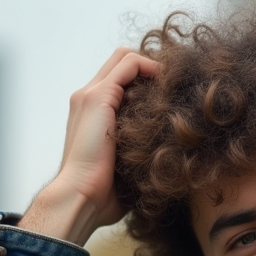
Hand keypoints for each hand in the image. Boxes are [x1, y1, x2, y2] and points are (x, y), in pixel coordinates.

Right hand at [20, 48, 159, 244]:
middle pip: (121, 62)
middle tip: (175, 85)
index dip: (144, 79)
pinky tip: (167, 86)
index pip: (118, 79)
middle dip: (150, 67)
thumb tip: (163, 159)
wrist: (81, 197)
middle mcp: (87, 98)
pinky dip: (151, 68)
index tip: (169, 94)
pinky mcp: (98, 97)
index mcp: (90, 114)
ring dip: (153, 66)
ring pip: (125, 58)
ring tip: (174, 84)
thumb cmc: (103, 193)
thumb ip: (135, 151)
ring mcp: (90, 95)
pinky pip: (129, 65)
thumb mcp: (123, 165)